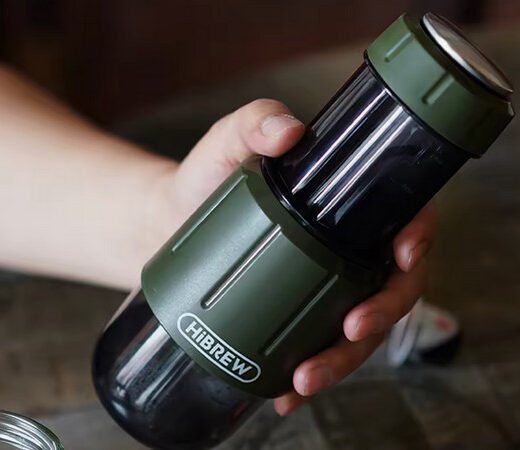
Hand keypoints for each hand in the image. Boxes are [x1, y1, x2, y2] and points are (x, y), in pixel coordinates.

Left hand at [157, 99, 435, 414]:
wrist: (167, 221)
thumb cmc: (206, 177)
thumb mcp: (229, 141)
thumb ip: (257, 122)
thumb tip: (289, 133)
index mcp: (346, 206)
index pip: (404, 220)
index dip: (418, 240)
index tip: (402, 257)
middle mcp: (344, 250)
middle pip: (390, 288)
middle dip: (380, 315)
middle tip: (348, 329)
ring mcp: (322, 287)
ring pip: (357, 330)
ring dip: (343, 360)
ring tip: (305, 378)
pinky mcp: (294, 315)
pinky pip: (316, 350)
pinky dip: (309, 377)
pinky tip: (287, 392)